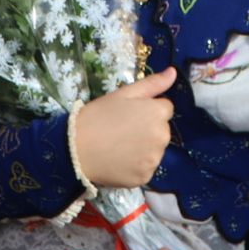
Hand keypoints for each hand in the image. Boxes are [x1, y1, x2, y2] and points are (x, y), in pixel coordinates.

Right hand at [74, 68, 175, 187]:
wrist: (75, 149)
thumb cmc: (97, 116)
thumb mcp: (123, 94)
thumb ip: (152, 84)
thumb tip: (173, 72)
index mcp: (158, 113)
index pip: (165, 109)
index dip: (147, 109)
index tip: (129, 114)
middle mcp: (162, 137)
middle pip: (161, 130)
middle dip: (148, 128)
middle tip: (122, 130)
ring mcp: (154, 159)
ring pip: (154, 150)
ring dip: (143, 148)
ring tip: (119, 146)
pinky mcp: (145, 177)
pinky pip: (145, 168)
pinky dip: (136, 165)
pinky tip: (119, 160)